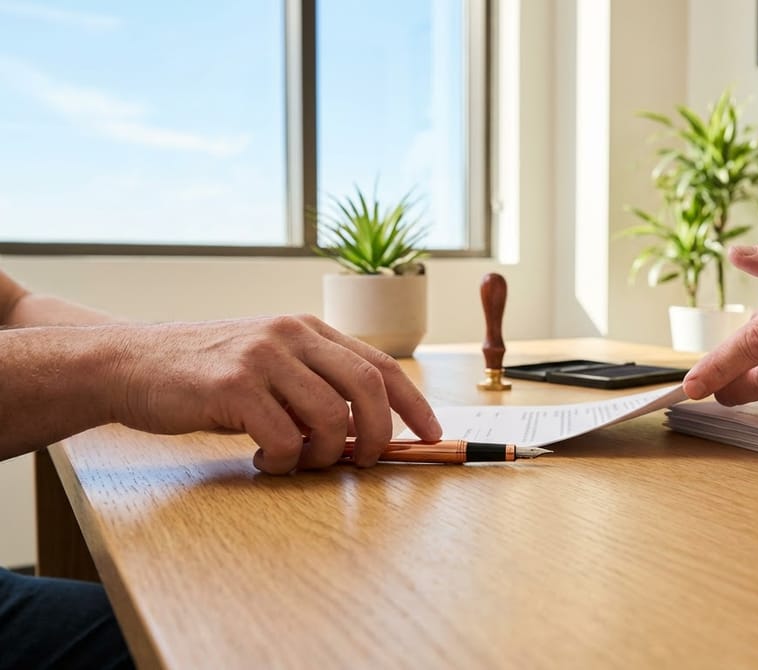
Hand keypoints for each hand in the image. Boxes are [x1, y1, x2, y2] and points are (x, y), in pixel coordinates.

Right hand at [105, 314, 441, 473]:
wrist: (131, 363)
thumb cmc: (206, 373)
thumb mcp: (270, 361)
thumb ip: (315, 383)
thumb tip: (371, 432)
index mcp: (308, 328)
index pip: (380, 365)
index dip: (413, 403)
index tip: (432, 434)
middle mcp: (291, 335)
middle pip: (367, 389)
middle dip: (379, 436)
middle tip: (364, 462)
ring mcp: (262, 358)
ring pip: (330, 419)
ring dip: (323, 455)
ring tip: (297, 461)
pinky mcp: (232, 387)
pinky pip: (283, 439)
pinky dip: (282, 463)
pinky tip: (261, 460)